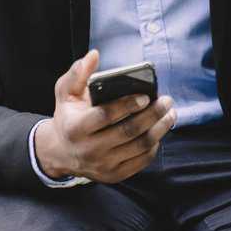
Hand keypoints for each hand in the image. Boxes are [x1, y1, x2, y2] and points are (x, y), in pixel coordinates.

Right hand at [35, 50, 176, 183]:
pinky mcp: (114, 175)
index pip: (105, 116)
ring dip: (159, 129)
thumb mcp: (65, 94)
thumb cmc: (68, 117)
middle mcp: (89, 149)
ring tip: (170, 114)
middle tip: (166, 101)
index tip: (145, 95)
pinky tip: (159, 132)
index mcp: (76, 128)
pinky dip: (154, 146)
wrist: (61, 153)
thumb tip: (93, 55)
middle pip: (128, 132)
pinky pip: (140, 161)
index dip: (127, 105)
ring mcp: (102, 165)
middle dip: (152, 115)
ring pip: (139, 147)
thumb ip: (77, 73)